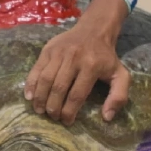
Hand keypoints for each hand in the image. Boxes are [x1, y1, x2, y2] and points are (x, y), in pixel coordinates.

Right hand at [24, 0, 129, 125]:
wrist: (94, 29)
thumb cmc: (106, 57)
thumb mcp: (121, 75)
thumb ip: (119, 96)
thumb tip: (107, 117)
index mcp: (92, 66)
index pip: (77, 94)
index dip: (69, 111)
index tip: (67, 121)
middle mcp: (73, 58)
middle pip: (59, 88)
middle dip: (53, 107)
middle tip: (52, 117)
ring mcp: (59, 53)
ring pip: (45, 79)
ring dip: (40, 98)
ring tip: (40, 111)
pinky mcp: (48, 49)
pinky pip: (36, 69)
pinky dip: (31, 84)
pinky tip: (30, 97)